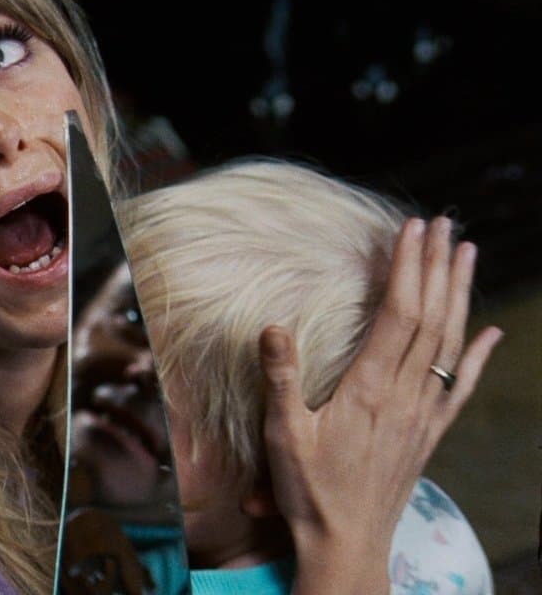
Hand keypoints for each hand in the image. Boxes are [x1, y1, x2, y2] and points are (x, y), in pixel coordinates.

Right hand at [259, 217, 502, 593]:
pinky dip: (479, 356)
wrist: (346, 542)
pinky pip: (461, 386)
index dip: (407, 269)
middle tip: (443, 225)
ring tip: (466, 254)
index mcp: (369, 390)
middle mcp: (405, 396)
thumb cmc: (309, 490)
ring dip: (460, 295)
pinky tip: (493, 333)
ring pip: (450, 343)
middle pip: (431, 319)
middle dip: (437, 267)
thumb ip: (281, 377)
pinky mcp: (429, 433)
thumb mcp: (282, 434)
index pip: (398, 316)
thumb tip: (274, 326)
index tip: (411, 231)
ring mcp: (423, 414)